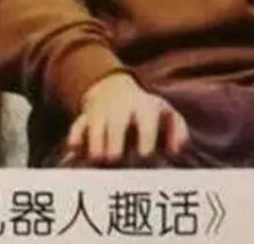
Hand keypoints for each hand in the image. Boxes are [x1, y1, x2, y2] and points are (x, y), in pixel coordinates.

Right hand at [63, 72, 188, 163]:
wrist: (114, 89)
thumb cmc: (147, 111)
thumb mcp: (167, 114)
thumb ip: (178, 131)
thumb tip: (175, 151)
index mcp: (145, 108)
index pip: (146, 124)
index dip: (146, 143)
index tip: (144, 157)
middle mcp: (121, 109)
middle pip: (116, 130)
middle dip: (116, 151)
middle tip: (118, 163)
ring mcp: (100, 114)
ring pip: (94, 135)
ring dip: (97, 153)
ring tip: (103, 162)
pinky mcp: (82, 120)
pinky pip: (75, 132)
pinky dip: (76, 144)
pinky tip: (77, 154)